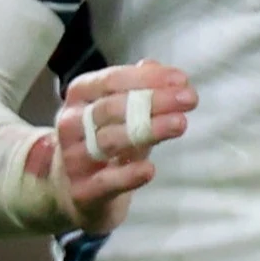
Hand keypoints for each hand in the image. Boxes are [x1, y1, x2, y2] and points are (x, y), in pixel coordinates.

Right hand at [24, 61, 196, 232]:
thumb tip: (162, 69)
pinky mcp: (81, 191)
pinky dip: (128, 175)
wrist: (75, 190)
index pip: (111, 80)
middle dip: (153, 101)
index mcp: (80, 95)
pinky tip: (150, 169)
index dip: (147, 78)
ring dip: (148, 130)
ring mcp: (72, 158)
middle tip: (189, 99)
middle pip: (112, 108)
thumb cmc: (105, 139)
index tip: (182, 80)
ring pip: (109, 141)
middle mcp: (71, 124)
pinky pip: (105, 181)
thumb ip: (143, 91)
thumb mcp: (124, 112)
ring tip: (180, 124)